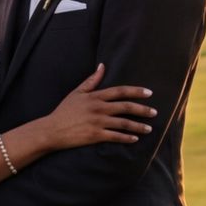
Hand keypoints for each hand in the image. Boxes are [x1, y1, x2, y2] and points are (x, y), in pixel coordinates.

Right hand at [29, 63, 156, 152]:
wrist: (51, 130)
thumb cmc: (64, 111)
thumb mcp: (77, 92)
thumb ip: (91, 80)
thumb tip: (102, 66)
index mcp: (95, 96)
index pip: (120, 91)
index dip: (136, 91)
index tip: (149, 93)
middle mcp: (99, 108)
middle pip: (126, 107)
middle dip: (142, 110)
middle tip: (155, 112)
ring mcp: (97, 122)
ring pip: (123, 123)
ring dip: (138, 126)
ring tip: (149, 128)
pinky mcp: (95, 136)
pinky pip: (115, 136)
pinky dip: (127, 138)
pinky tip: (135, 139)